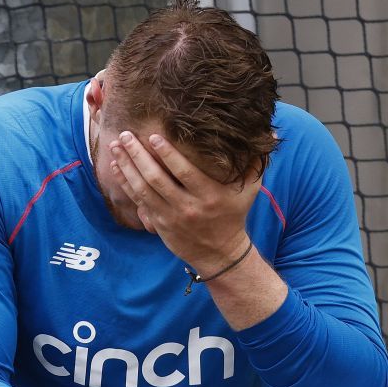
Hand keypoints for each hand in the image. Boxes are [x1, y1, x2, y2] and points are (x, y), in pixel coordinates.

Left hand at [108, 130, 259, 277]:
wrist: (219, 252)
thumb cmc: (234, 214)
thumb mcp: (250, 190)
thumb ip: (256, 162)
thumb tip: (271, 134)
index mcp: (210, 196)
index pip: (184, 172)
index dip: (167, 154)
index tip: (154, 136)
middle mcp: (188, 207)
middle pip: (157, 179)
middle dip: (138, 156)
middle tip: (125, 135)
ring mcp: (170, 217)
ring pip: (143, 190)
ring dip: (126, 167)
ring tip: (116, 147)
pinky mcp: (158, 223)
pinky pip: (138, 201)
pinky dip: (125, 184)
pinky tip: (116, 167)